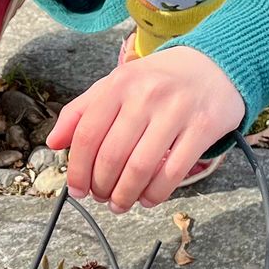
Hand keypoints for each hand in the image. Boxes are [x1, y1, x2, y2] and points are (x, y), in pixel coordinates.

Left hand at [44, 45, 245, 212]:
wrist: (215, 64)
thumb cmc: (159, 80)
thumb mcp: (117, 84)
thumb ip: (81, 110)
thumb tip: (53, 142)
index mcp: (120, 83)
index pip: (87, 134)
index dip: (77, 169)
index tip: (76, 189)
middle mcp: (146, 95)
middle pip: (112, 155)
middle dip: (101, 186)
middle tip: (101, 197)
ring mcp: (176, 111)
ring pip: (140, 168)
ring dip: (125, 195)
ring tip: (120, 203)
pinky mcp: (203, 127)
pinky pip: (173, 172)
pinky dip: (156, 194)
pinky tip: (147, 199)